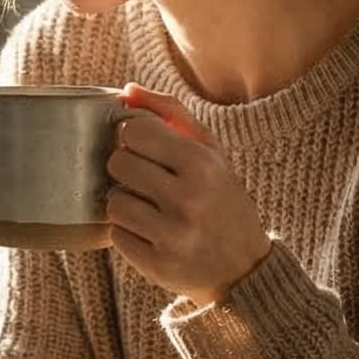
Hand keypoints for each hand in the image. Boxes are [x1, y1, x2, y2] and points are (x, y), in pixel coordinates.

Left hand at [105, 84, 272, 305]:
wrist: (244, 266)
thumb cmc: (222, 198)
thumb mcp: (210, 150)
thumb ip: (170, 113)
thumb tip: (127, 91)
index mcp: (201, 164)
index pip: (133, 132)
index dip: (133, 138)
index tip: (145, 149)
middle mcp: (188, 200)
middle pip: (117, 164)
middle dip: (126, 169)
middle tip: (145, 180)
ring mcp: (173, 236)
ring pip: (113, 202)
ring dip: (125, 203)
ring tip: (148, 208)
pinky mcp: (158, 265)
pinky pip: (116, 236)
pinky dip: (128, 232)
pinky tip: (151, 232)